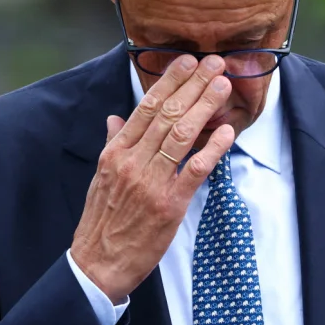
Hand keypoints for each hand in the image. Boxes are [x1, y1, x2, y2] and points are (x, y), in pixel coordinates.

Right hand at [70, 55, 235, 303]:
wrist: (98, 262)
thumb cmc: (101, 221)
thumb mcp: (100, 177)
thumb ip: (111, 144)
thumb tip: (115, 118)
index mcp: (115, 152)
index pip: (145, 108)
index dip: (168, 82)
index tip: (186, 62)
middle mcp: (132, 162)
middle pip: (166, 115)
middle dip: (192, 85)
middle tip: (213, 63)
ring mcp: (151, 183)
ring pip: (181, 136)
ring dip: (205, 107)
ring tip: (222, 85)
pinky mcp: (169, 205)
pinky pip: (194, 170)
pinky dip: (212, 149)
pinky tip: (226, 132)